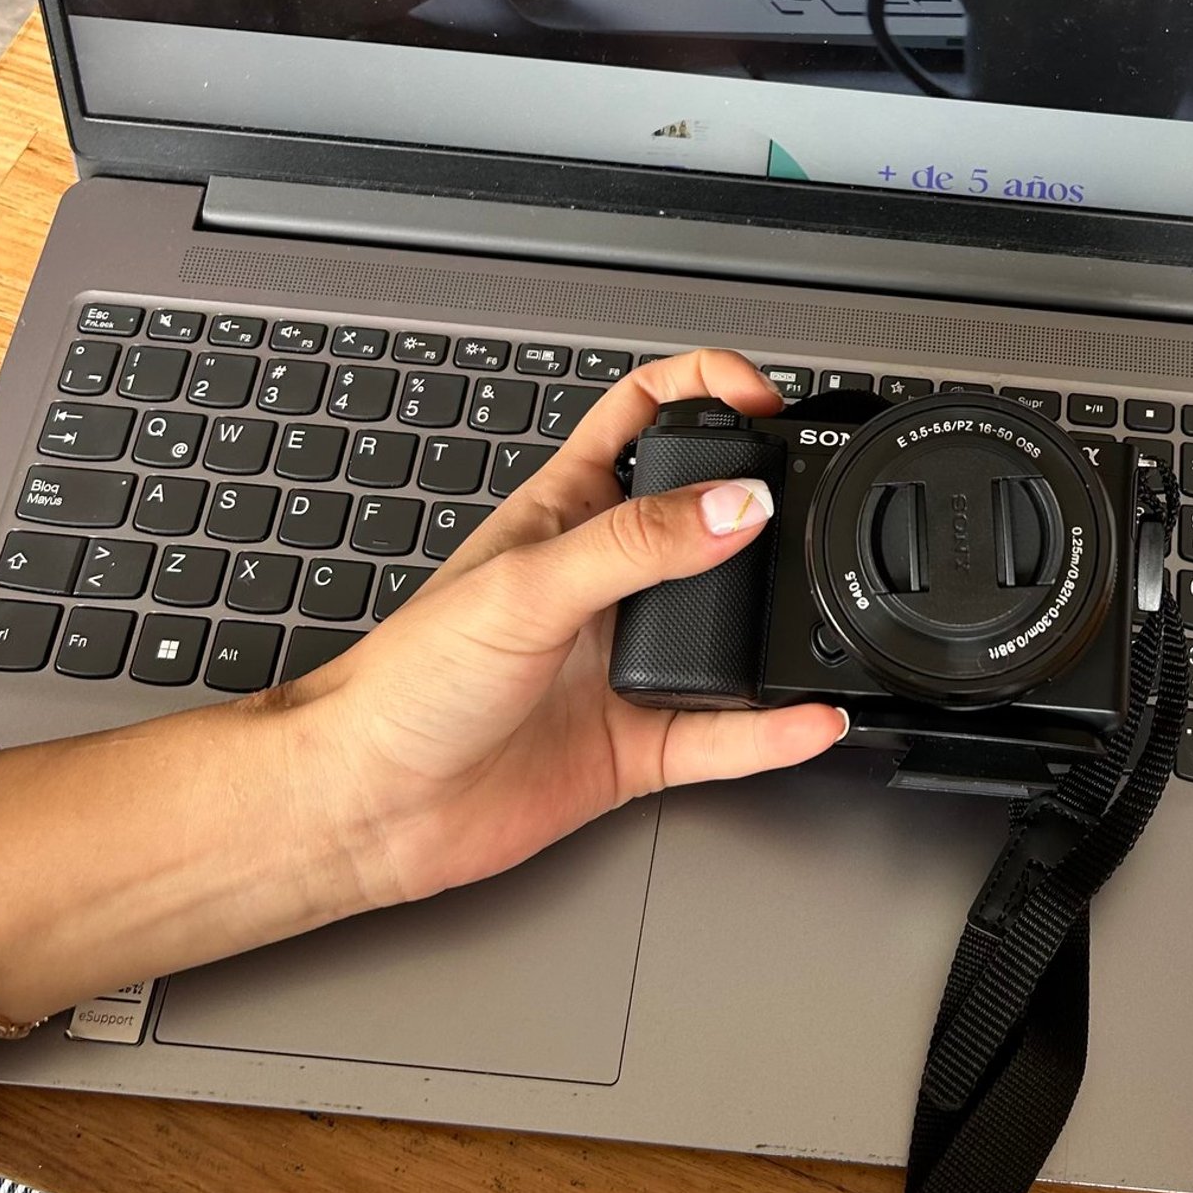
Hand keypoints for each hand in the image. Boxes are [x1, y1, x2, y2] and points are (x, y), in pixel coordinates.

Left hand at [288, 350, 841, 907]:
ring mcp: (626, 662)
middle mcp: (605, 582)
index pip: (644, 414)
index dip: (704, 385)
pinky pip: (726, 735)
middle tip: (816, 505)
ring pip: (729, 630)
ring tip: (824, 609)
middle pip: (706, 519)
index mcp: (567, 512)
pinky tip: (810, 719)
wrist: (368, 807)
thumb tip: (735, 505)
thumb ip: (637, 543)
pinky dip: (774, 731)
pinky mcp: (639, 742)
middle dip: (765, 504)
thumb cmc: (406, 683)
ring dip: (777, 623)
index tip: (763, 396)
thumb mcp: (526, 585)